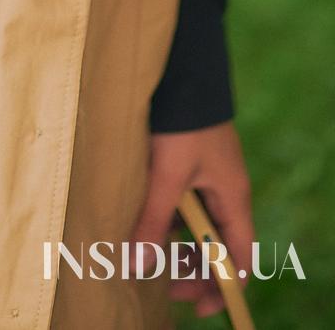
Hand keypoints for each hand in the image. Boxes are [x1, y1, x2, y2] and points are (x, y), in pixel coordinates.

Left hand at [132, 122, 253, 316]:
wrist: (180, 71)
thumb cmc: (183, 122)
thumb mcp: (167, 175)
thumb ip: (153, 220)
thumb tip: (138, 266)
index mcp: (233, 197)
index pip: (239, 257)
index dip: (222, 285)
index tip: (195, 305)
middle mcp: (225, 191)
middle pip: (217, 245)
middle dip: (193, 269)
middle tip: (161, 285)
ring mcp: (206, 176)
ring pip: (196, 224)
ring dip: (175, 243)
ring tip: (145, 256)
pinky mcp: (187, 162)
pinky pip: (181, 202)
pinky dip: (165, 217)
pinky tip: (142, 223)